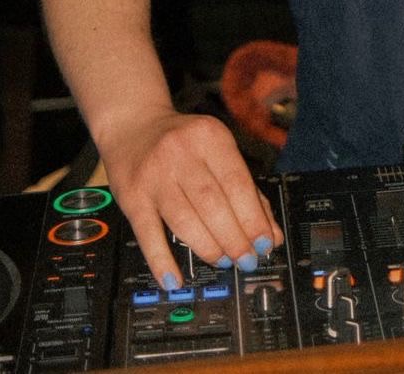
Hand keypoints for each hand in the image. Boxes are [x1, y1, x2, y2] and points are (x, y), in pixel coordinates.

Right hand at [97, 109, 284, 288]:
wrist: (133, 124)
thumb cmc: (183, 142)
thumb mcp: (217, 150)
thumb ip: (247, 191)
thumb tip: (271, 235)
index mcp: (210, 137)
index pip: (237, 183)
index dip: (253, 218)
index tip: (265, 243)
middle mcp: (182, 153)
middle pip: (213, 204)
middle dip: (234, 238)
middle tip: (246, 259)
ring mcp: (155, 175)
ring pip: (185, 221)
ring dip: (208, 248)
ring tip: (223, 262)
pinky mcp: (132, 196)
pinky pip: (148, 234)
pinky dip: (162, 261)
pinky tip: (175, 280)